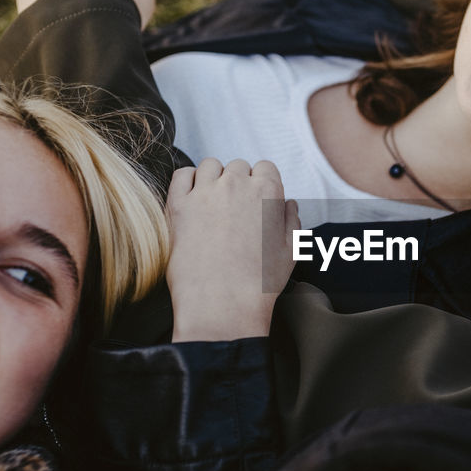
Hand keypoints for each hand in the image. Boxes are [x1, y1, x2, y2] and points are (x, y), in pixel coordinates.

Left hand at [165, 158, 300, 340]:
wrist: (222, 304)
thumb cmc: (258, 283)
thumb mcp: (291, 251)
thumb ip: (292, 219)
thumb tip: (288, 204)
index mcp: (267, 192)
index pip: (265, 168)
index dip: (262, 183)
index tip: (257, 198)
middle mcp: (236, 185)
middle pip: (238, 167)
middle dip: (239, 182)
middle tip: (236, 208)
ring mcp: (205, 193)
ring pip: (210, 166)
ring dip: (214, 178)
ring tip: (214, 202)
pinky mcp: (179, 205)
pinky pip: (181, 175)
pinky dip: (187, 180)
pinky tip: (193, 196)